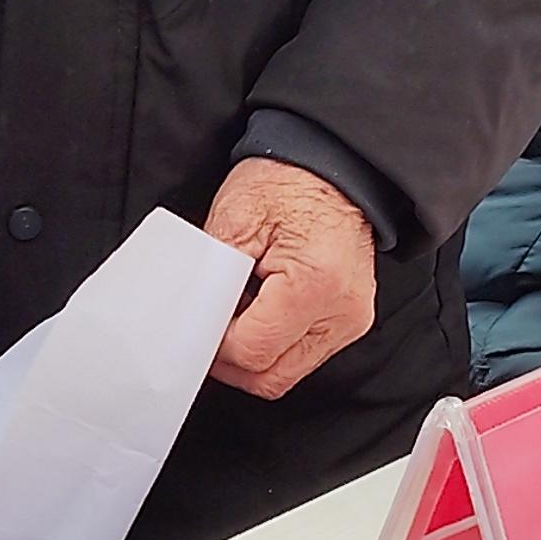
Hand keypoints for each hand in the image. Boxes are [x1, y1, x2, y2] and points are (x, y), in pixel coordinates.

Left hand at [203, 158, 375, 399]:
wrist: (331, 163)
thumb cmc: (289, 180)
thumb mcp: (234, 221)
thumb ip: (209, 280)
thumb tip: (189, 322)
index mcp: (316, 286)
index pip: (252, 351)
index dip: (214, 346)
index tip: (194, 327)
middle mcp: (342, 312)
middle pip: (273, 376)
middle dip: (231, 362)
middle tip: (207, 329)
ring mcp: (351, 320)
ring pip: (287, 372)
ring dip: (253, 353)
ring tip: (235, 311)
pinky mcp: (349, 319)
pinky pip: (302, 353)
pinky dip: (273, 342)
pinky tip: (258, 311)